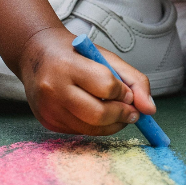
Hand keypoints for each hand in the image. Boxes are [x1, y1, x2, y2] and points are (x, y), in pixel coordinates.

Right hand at [17, 27, 156, 135]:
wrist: (35, 54)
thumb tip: (150, 110)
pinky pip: (80, 131)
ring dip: (112, 124)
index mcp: (67, 65)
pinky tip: (95, 111)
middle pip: (98, 114)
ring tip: (117, 112)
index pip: (106, 85)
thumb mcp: (106, 56)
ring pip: (91, 128)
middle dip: (122, 115)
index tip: (128, 92)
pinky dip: (95, 126)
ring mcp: (48, 108)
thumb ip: (134, 80)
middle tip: (131, 111)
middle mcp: (53, 89)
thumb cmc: (75, 53)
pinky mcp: (47, 122)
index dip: (124, 92)